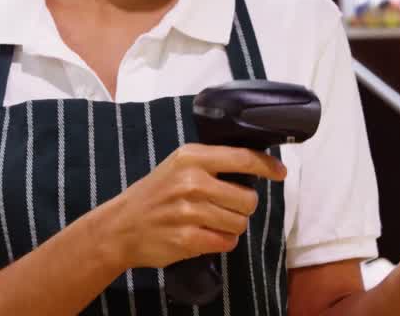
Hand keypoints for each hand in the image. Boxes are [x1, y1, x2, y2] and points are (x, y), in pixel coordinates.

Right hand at [96, 143, 285, 270]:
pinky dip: (221, 242)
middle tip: (224, 207)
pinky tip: (204, 235)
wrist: (120, 226)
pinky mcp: (187, 238)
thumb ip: (211, 163)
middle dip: (242, 207)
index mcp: (191, 157)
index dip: (268, 166)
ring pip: (240, 223)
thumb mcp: (177, 166)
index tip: (279, 172)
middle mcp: (191, 181)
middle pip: (248, 199)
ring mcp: (189, 211)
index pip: (243, 158)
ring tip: (211, 222)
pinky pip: (226, 242)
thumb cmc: (154, 194)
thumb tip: (255, 166)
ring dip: (231, 226)